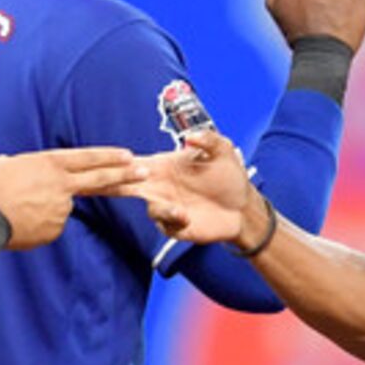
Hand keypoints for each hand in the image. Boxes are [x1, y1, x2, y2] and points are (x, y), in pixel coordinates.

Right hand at [0, 146, 141, 248]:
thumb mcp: (7, 164)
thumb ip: (27, 166)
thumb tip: (26, 170)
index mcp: (50, 164)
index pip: (88, 158)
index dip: (109, 156)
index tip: (129, 155)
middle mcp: (62, 185)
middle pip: (99, 178)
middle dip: (125, 174)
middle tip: (144, 172)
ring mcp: (62, 208)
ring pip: (61, 207)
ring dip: (45, 208)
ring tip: (19, 209)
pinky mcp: (56, 229)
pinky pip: (51, 225)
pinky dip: (39, 224)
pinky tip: (22, 222)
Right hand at [126, 130, 262, 244]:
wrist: (244, 208)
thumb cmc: (231, 177)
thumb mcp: (223, 151)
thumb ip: (208, 139)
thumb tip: (190, 137)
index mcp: (166, 166)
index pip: (134, 164)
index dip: (121, 163)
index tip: (119, 161)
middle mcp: (162, 187)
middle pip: (130, 187)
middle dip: (120, 186)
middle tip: (129, 183)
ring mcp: (168, 207)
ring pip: (152, 209)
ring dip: (161, 209)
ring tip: (179, 210)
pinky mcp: (177, 227)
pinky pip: (166, 226)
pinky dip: (174, 222)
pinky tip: (187, 218)